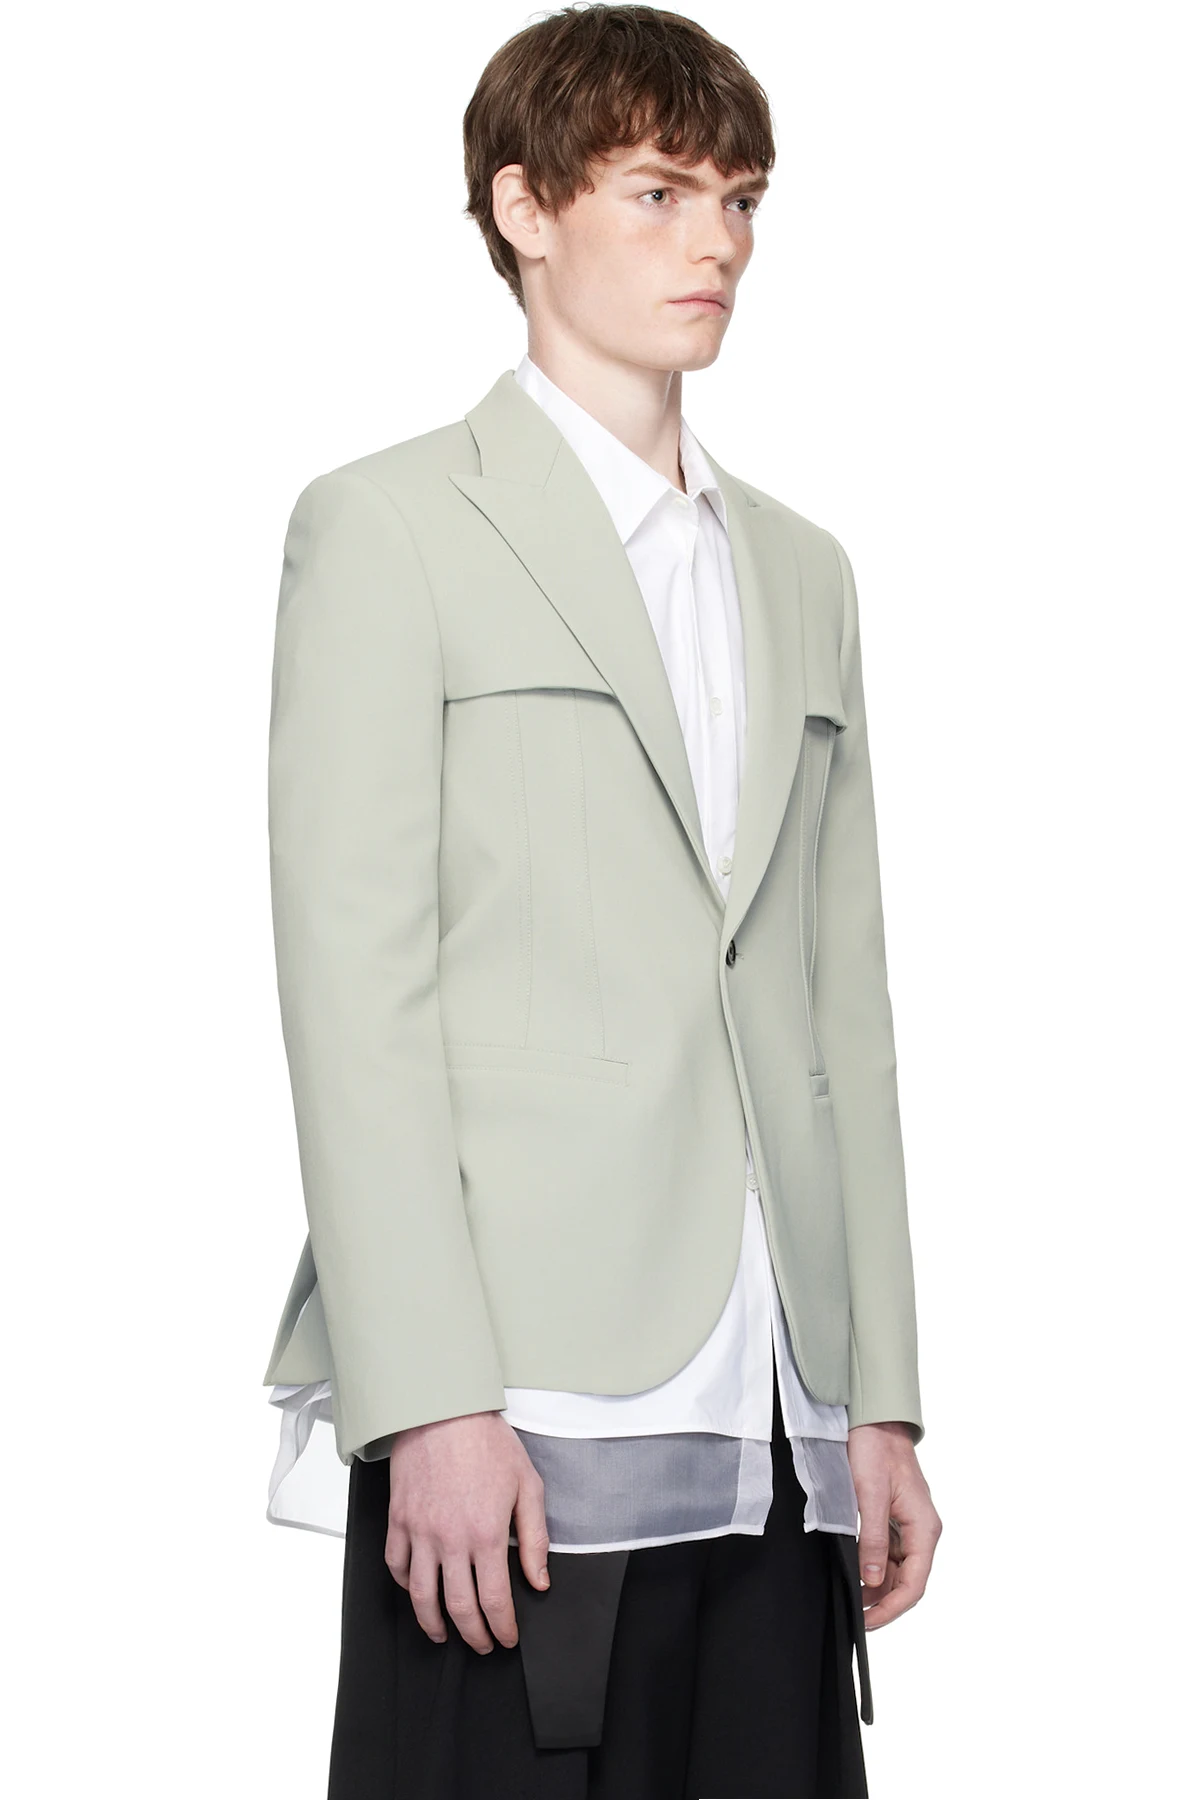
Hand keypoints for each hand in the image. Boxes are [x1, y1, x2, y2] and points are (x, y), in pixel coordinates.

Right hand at [385, 1410, 550, 1652]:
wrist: (444, 1410)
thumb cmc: (488, 1443)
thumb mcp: (528, 1485)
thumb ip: (535, 1538)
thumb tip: (539, 1581)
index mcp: (487, 1534)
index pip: (495, 1600)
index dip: (502, 1627)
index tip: (506, 1638)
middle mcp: (450, 1540)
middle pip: (458, 1608)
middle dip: (473, 1635)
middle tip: (482, 1644)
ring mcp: (419, 1531)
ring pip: (421, 1596)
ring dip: (433, 1623)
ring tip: (443, 1634)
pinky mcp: (398, 1520)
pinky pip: (396, 1566)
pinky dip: (406, 1586)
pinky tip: (417, 1592)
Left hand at [847, 1421, 940, 1629]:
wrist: (873, 1421)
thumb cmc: (874, 1450)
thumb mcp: (870, 1495)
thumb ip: (873, 1539)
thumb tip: (873, 1579)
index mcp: (924, 1528)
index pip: (914, 1584)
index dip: (892, 1609)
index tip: (867, 1622)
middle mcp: (921, 1531)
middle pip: (907, 1582)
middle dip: (883, 1603)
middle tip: (855, 1616)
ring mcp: (909, 1527)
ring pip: (898, 1571)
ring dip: (878, 1588)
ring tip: (852, 1599)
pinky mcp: (895, 1520)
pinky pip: (889, 1554)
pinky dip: (874, 1568)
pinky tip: (856, 1574)